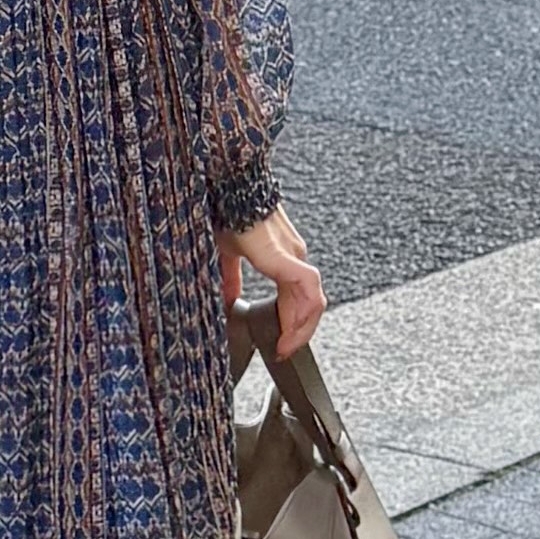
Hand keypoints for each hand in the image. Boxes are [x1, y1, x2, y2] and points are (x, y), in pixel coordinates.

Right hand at [219, 205, 323, 362]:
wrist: (230, 187)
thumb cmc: (228, 212)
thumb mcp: (227, 252)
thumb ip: (231, 278)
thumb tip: (228, 301)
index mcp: (283, 257)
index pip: (297, 296)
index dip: (291, 322)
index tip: (278, 342)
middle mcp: (295, 257)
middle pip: (309, 303)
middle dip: (298, 333)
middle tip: (282, 352)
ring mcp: (294, 257)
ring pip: (312, 301)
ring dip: (301, 328)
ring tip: (284, 346)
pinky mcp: (287, 257)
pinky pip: (306, 290)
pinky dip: (301, 314)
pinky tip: (288, 330)